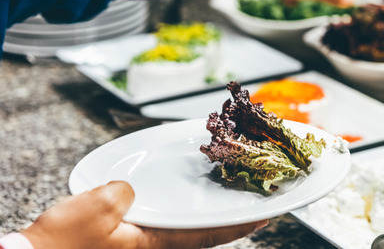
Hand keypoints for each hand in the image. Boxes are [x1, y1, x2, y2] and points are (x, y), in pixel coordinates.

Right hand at [21, 181, 266, 248]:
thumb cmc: (63, 244)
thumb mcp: (98, 208)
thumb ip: (126, 193)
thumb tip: (130, 191)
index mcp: (157, 244)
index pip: (212, 233)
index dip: (242, 223)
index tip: (269, 214)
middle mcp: (156, 246)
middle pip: (205, 231)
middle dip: (231, 217)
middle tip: (255, 198)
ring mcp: (143, 244)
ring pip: (186, 227)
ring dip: (207, 213)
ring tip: (226, 194)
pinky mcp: (127, 239)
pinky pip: (164, 222)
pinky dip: (179, 210)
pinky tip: (180, 195)